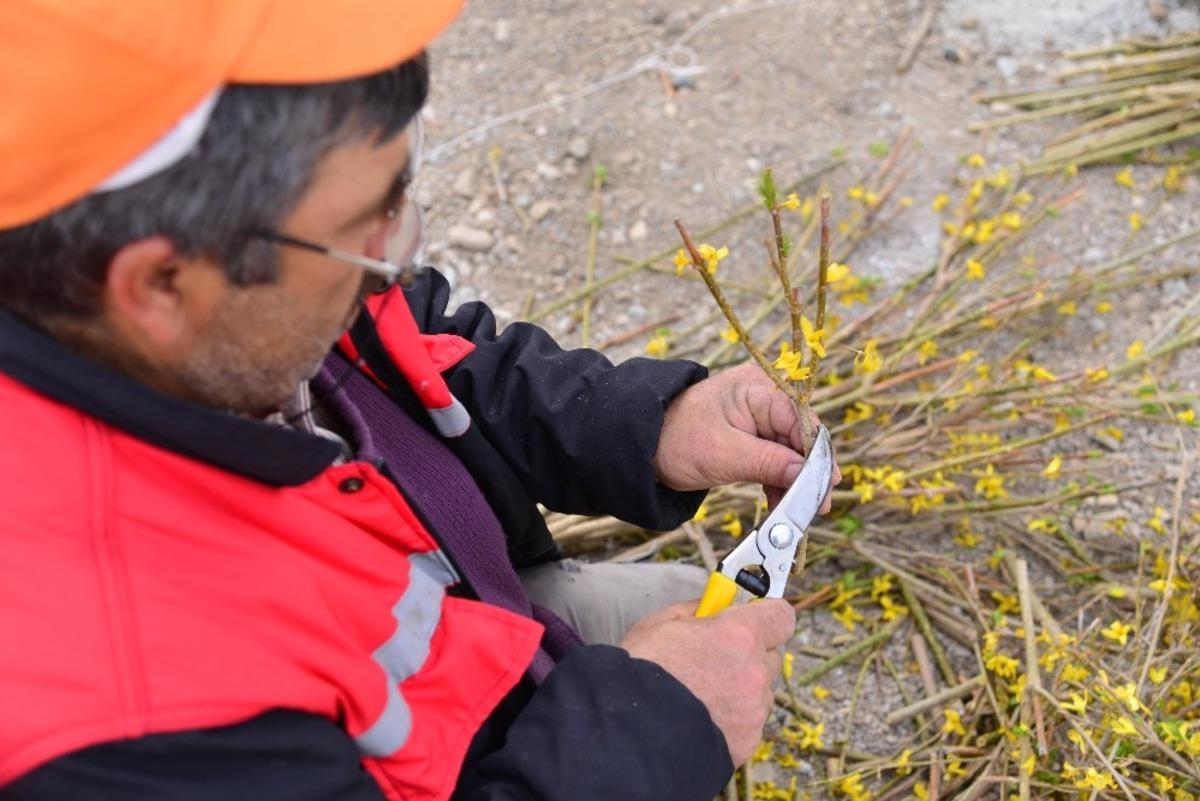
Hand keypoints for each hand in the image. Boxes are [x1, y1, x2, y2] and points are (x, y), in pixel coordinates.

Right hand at [619, 598, 794, 765]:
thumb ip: (694, 610)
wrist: (630, 733)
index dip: (767, 615)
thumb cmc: (639, 673)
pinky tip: (702, 717)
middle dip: (750, 653)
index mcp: (738, 635)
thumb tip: (711, 606)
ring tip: (702, 694)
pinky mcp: (748, 742)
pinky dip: (733, 718)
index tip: (752, 616)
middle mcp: (755, 672)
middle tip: (716, 657)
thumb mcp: (658, 624)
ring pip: (760, 691)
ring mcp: (754, 711)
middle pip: (771, 655)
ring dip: (742, 687)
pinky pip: (749, 722)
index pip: (781, 615)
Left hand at [652, 363, 841, 509]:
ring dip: (794, 482)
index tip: (824, 490)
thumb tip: (809, 478)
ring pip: (791, 451)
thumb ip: (770, 464)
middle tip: (815, 508)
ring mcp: (758, 417)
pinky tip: (780, 502)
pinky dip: (779, 480)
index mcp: (760, 388)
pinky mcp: (751, 436)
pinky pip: (776, 458)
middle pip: (801, 437)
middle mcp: (765, 397)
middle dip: (807, 473)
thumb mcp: (724, 454)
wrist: (640, 446)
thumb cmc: (675, 440)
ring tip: (795, 513)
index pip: (803, 422)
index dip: (817, 458)